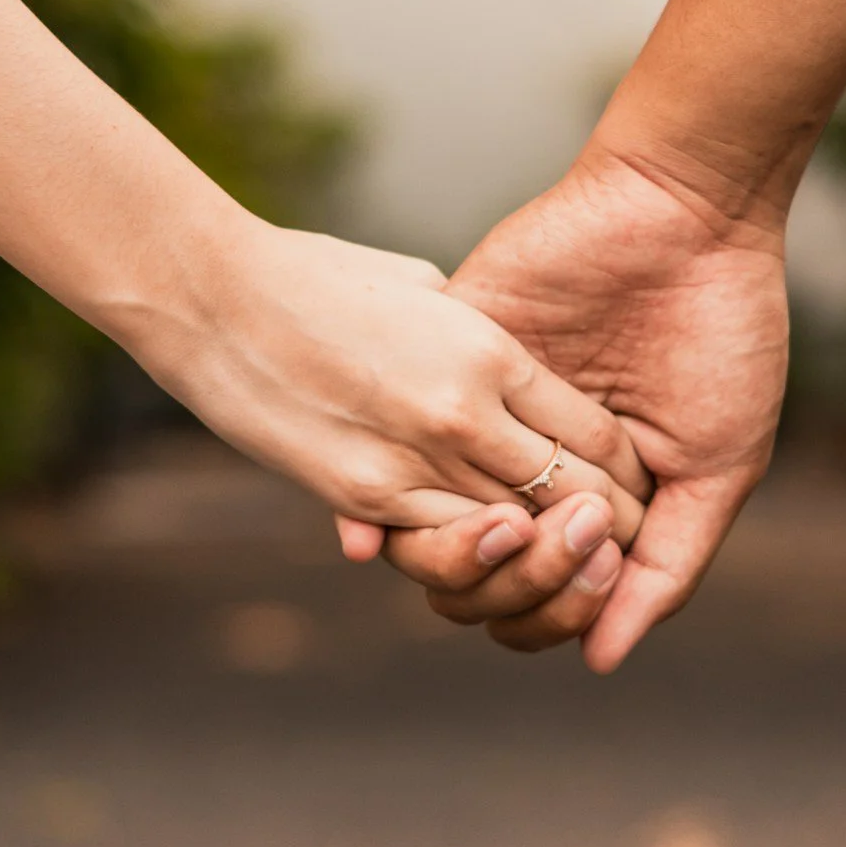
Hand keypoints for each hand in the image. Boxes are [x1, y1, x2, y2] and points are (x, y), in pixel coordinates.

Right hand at [178, 222, 650, 537]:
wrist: (212, 295)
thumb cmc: (315, 275)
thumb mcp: (420, 287)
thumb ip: (474, 332)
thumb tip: (507, 364)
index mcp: (490, 349)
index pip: (592, 432)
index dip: (623, 471)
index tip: (632, 487)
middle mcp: (464, 412)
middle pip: (570, 493)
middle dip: (606, 526)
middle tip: (623, 547)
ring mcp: (413, 460)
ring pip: (514, 534)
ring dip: (550, 556)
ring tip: (576, 571)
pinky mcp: (361, 497)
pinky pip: (440, 547)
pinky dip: (474, 558)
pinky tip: (492, 562)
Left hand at [343, 147, 788, 666]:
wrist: (684, 213)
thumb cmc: (721, 333)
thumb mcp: (717, 465)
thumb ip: (665, 567)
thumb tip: (601, 658)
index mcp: (590, 498)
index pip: (543, 595)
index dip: (558, 611)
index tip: (597, 580)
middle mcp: (526, 468)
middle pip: (477, 577)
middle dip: (515, 589)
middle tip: (564, 545)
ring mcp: (479, 417)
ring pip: (428, 526)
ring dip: (461, 553)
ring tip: (516, 522)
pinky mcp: (443, 361)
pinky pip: (391, 444)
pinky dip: (382, 498)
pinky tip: (387, 519)